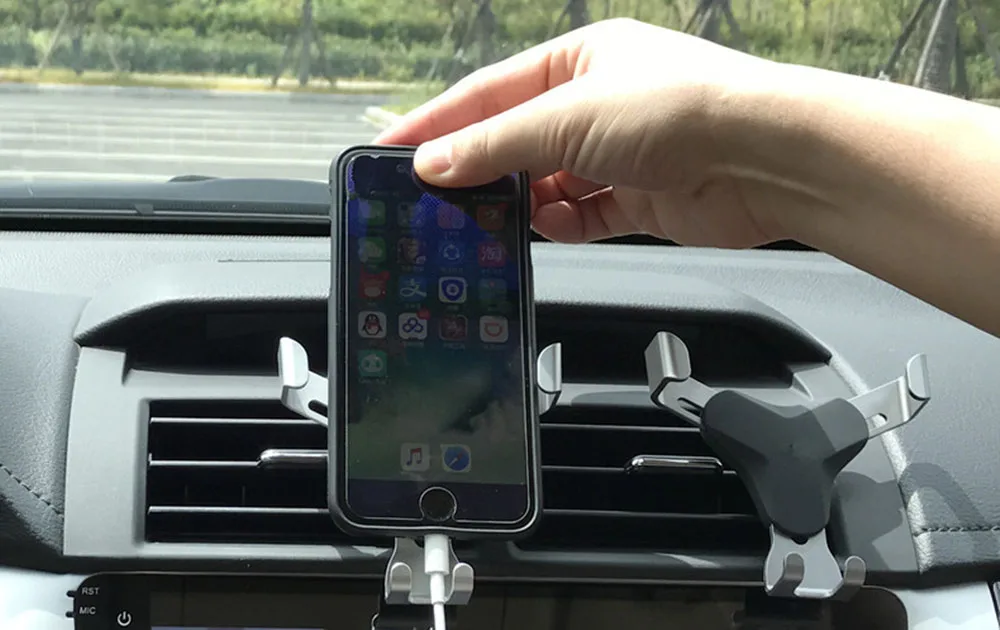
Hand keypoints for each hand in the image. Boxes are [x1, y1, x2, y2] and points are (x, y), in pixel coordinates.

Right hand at [375, 18, 791, 247]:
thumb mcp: (567, 116)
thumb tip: (435, 163)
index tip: (392, 149)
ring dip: (520, 202)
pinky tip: (547, 228)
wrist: (764, 159)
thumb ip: (495, 143)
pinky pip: (583, 215)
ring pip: (547, 183)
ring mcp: (619, 153)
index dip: (437, 122)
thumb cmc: (679, 109)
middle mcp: (597, 103)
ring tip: (485, 222)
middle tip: (431, 200)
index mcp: (578, 60)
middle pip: (516, 140)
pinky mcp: (639, 198)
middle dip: (477, 169)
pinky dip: (562, 224)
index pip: (488, 93)